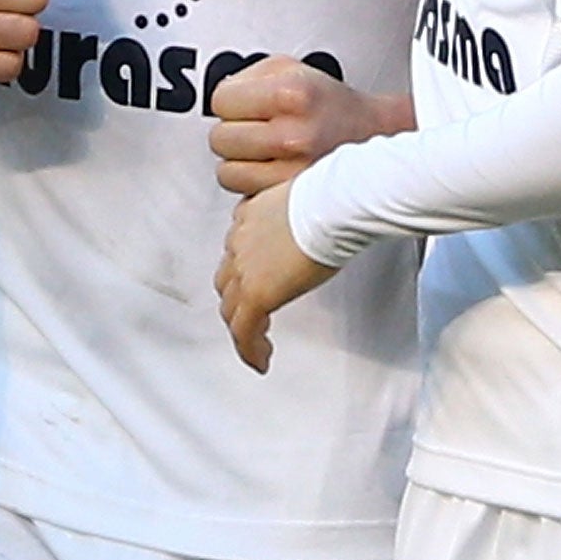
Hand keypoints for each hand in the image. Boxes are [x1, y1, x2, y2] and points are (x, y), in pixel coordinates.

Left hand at [208, 58, 411, 195]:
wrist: (376, 137)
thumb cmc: (332, 104)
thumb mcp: (294, 69)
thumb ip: (250, 76)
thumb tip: (221, 96)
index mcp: (291, 94)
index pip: (221, 101)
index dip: (231, 102)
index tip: (244, 105)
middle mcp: (294, 135)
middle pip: (220, 139)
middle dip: (234, 133)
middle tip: (257, 129)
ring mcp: (294, 172)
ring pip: (227, 172)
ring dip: (240, 163)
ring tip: (264, 152)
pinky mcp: (292, 200)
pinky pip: (245, 195)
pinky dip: (253, 185)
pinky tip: (272, 170)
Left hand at [214, 182, 335, 373]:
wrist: (331, 205)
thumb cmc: (333, 197)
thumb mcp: (313, 201)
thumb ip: (307, 213)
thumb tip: (327, 216)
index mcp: (252, 215)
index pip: (239, 244)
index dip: (244, 265)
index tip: (256, 275)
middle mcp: (241, 241)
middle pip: (227, 277)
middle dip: (236, 297)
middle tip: (251, 314)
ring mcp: (245, 269)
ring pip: (231, 307)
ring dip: (241, 326)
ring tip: (255, 344)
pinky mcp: (257, 293)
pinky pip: (244, 331)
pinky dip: (249, 349)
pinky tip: (260, 362)